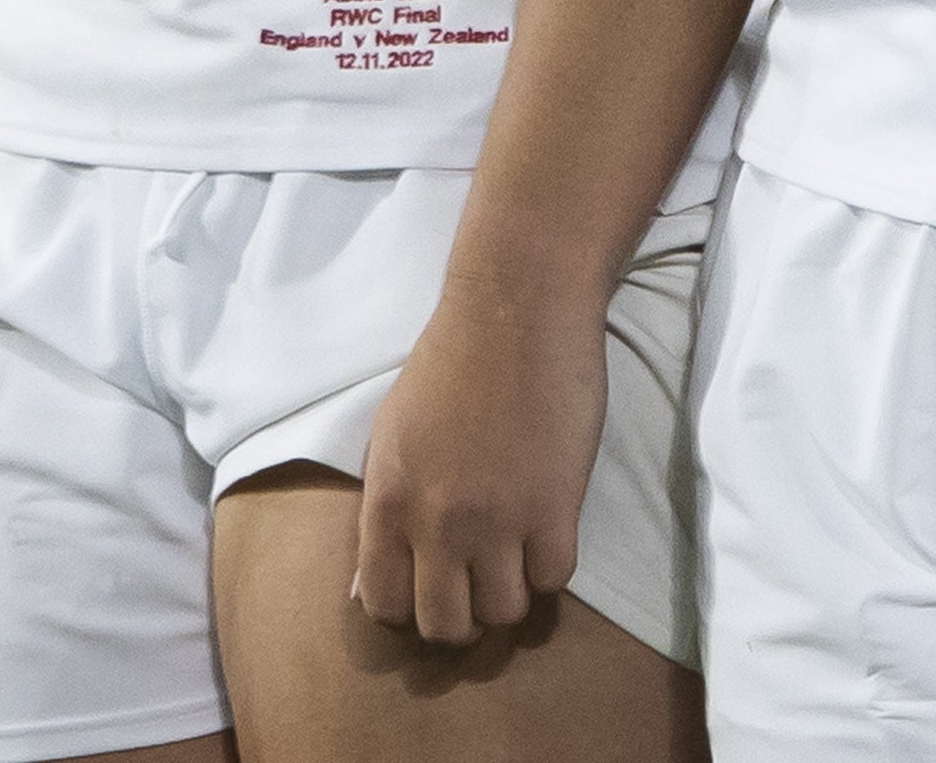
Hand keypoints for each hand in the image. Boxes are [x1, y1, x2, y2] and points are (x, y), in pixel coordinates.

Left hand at [350, 278, 611, 645]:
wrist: (516, 309)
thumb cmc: (451, 360)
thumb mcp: (392, 435)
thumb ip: (386, 505)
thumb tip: (380, 573)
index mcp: (388, 501)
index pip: (384, 605)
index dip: (408, 609)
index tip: (431, 590)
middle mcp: (436, 522)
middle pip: (445, 625)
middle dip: (461, 619)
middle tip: (478, 588)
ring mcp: (498, 519)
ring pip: (503, 613)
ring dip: (510, 595)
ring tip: (517, 560)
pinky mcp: (555, 507)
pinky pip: (553, 580)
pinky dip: (550, 568)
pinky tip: (548, 534)